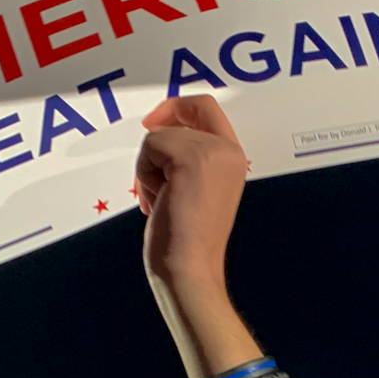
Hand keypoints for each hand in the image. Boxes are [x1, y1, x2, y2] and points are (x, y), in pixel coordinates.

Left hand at [133, 96, 265, 377]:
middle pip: (188, 109)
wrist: (189, 271)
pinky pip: (151, 145)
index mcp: (234, 161)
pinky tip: (156, 202)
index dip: (180, 106)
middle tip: (150, 159)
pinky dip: (144, 174)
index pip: (208, 108)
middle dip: (160, 129)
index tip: (155, 120)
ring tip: (160, 200)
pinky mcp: (192, 157)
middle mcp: (230, 151)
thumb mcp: (192, 191)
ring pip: (161, 134)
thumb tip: (158, 132)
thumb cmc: (185, 244)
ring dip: (148, 167)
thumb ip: (188, 162)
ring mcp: (213, 152)